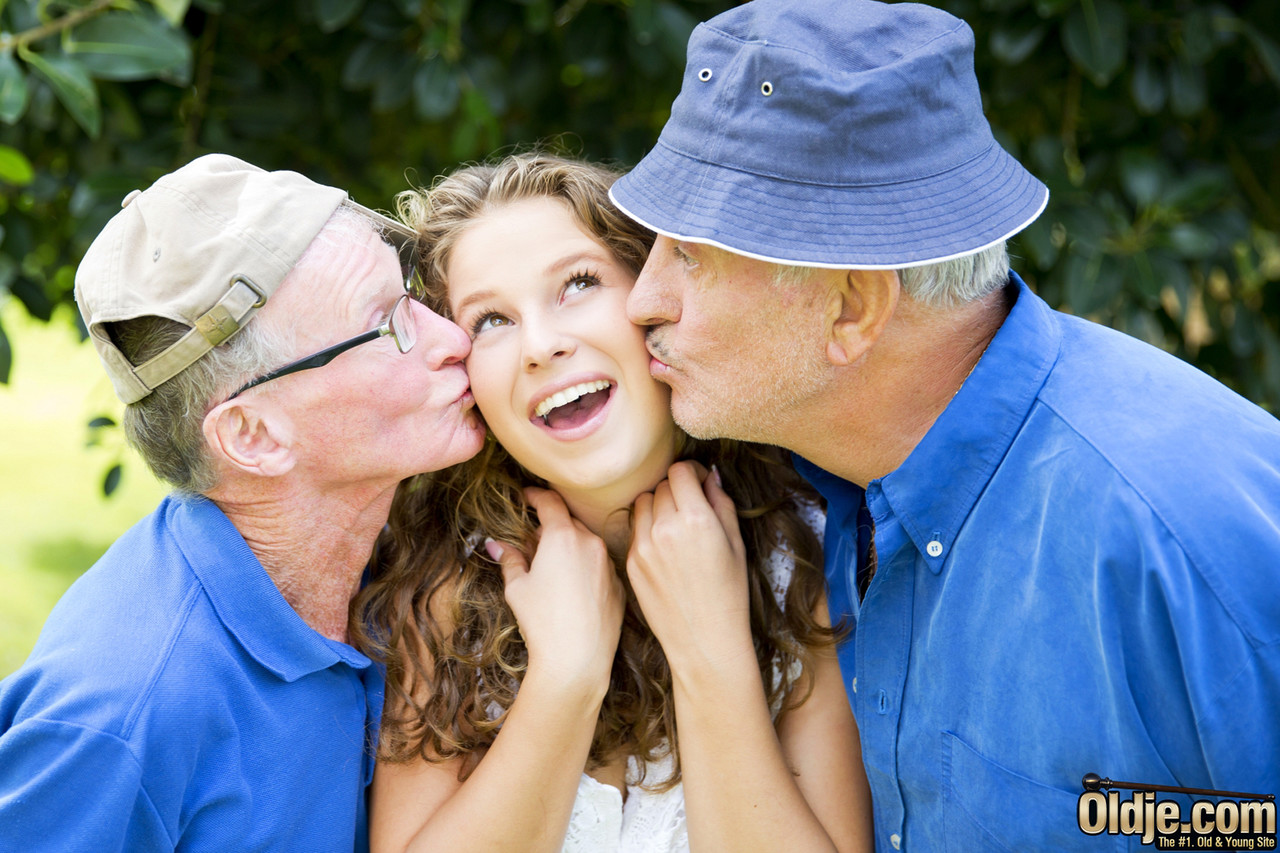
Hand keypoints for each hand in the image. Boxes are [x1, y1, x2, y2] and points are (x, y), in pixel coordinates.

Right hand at [487, 487, 623, 696]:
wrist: (577, 659)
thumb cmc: (542, 622)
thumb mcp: (517, 588)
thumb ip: (510, 560)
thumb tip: (497, 545)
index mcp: (562, 536)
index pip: (550, 501)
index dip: (536, 495)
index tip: (526, 497)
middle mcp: (590, 543)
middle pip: (569, 522)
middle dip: (550, 528)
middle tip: (532, 543)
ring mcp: (608, 564)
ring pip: (586, 543)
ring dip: (570, 547)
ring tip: (552, 569)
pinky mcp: (618, 585)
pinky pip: (599, 565)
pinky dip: (585, 567)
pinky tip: (572, 590)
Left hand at [627, 462, 751, 673]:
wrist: (704, 640)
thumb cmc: (728, 593)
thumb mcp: (736, 544)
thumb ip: (721, 503)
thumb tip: (710, 476)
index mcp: (696, 520)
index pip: (680, 471)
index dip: (692, 473)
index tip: (699, 484)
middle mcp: (665, 528)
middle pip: (661, 485)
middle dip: (677, 491)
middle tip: (691, 509)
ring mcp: (643, 546)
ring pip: (642, 503)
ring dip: (657, 506)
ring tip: (675, 527)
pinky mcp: (630, 562)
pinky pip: (635, 528)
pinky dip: (647, 529)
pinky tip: (665, 549)